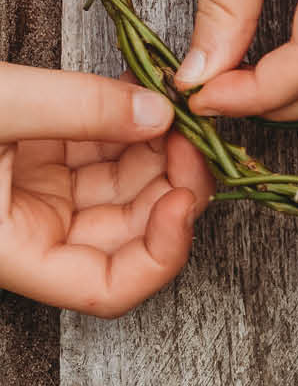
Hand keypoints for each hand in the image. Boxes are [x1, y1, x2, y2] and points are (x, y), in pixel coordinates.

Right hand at [0, 66, 213, 313]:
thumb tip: (158, 114)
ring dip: (159, 152)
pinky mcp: (37, 160)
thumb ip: (75, 109)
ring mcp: (37, 196)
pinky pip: (100, 154)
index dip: (162, 253)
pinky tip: (144, 96)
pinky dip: (130, 127)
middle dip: (172, 186)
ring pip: (124, 191)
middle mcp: (30, 233)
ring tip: (171, 107)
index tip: (183, 201)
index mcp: (10, 252)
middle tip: (191, 136)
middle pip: (131, 234)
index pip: (109, 289)